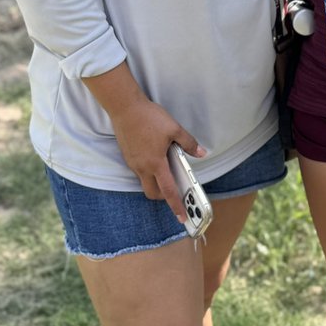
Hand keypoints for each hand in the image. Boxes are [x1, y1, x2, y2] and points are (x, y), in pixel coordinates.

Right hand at [82, 62, 206, 221]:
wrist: (125, 107)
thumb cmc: (150, 117)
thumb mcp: (174, 128)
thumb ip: (188, 143)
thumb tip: (201, 153)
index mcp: (156, 163)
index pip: (168, 191)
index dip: (176, 205)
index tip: (182, 217)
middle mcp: (142, 167)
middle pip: (152, 192)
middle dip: (163, 197)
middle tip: (175, 191)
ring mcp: (133, 163)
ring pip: (144, 181)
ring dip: (155, 182)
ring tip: (167, 170)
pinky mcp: (128, 156)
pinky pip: (139, 170)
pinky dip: (148, 170)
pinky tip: (155, 157)